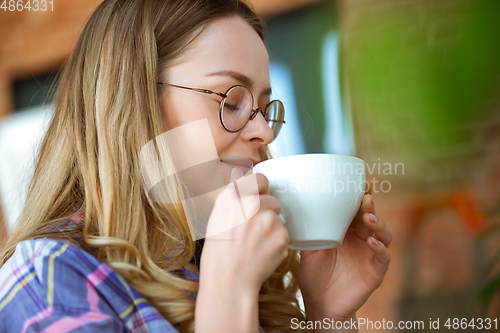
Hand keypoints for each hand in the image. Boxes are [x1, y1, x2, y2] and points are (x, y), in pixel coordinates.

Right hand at [199, 168, 288, 291]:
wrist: (228, 281)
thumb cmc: (219, 251)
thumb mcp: (218, 215)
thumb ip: (234, 193)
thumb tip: (243, 173)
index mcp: (232, 196)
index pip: (259, 178)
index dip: (261, 189)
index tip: (258, 199)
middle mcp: (251, 203)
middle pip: (272, 198)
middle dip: (267, 211)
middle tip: (253, 230)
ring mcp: (268, 219)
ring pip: (279, 218)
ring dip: (272, 227)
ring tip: (255, 244)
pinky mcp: (282, 235)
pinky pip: (284, 234)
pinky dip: (277, 243)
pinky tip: (262, 253)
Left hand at [298, 179, 391, 322]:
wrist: (320, 304)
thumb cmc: (314, 274)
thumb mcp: (308, 249)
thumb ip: (307, 231)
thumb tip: (290, 208)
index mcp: (346, 229)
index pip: (355, 208)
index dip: (359, 194)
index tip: (360, 181)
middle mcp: (360, 238)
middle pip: (370, 216)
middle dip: (369, 204)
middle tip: (364, 196)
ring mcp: (370, 254)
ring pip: (382, 233)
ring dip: (377, 223)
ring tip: (368, 218)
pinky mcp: (376, 271)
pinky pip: (383, 257)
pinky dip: (380, 249)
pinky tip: (372, 243)